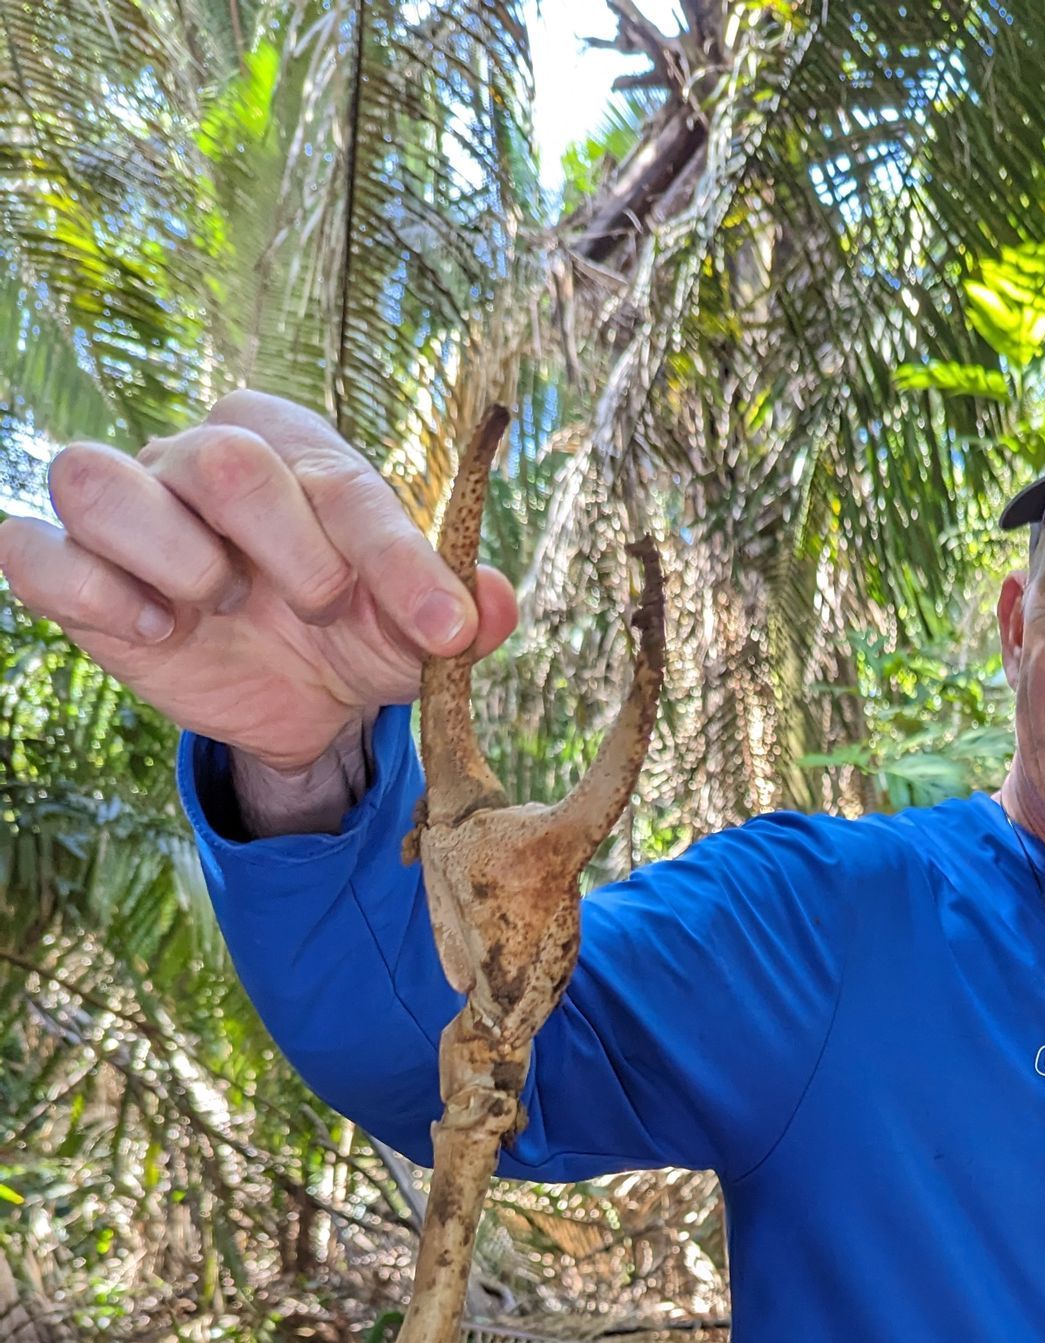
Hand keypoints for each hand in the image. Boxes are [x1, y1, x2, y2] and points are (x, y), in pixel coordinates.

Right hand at [0, 389, 519, 772]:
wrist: (296, 694)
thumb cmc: (352, 631)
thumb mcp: (415, 632)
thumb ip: (459, 612)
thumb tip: (497, 606)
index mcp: (291, 445)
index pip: (341, 484)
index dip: (399, 562)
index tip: (447, 630)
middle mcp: (199, 457)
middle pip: (227, 464)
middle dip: (294, 554)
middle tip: (322, 611)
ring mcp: (126, 510)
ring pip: (97, 479)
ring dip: (175, 556)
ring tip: (219, 605)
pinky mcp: (70, 568)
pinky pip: (34, 550)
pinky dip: (89, 589)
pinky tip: (155, 630)